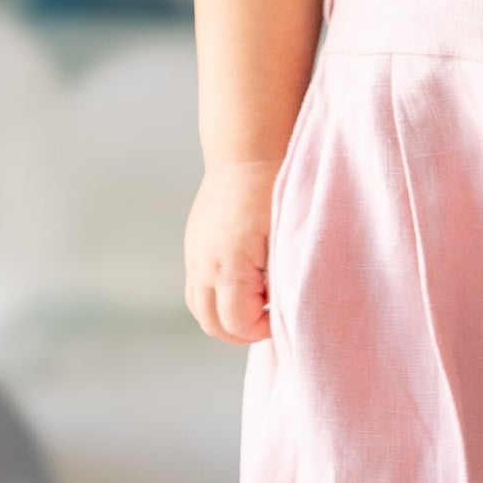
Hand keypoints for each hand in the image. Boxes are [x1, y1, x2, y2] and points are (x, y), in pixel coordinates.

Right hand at [185, 159, 278, 342]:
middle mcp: (203, 263)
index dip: (261, 330)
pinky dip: (216, 295)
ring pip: (199, 307)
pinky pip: (197, 284)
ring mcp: (194, 253)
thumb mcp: (288, 238)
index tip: (283, 315)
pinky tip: (245, 281)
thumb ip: (283, 281)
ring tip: (256, 302)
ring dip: (225, 315)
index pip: (236, 324)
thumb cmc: (276, 190)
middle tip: (270, 318)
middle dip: (241, 331)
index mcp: (228, 266)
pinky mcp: (194, 242)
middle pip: (211, 323)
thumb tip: (283, 311)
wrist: (248, 150)